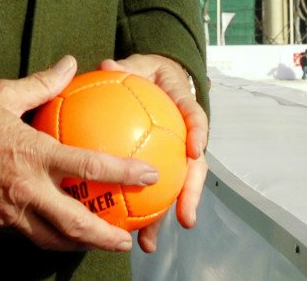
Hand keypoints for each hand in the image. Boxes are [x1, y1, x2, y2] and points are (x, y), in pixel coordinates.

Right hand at [0, 56, 156, 253]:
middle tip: (127, 239)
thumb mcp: (3, 93)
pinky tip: (58, 236)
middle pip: (74, 224)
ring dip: (78, 245)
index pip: (88, 167)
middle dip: (105, 236)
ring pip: (51, 240)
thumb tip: (71, 64)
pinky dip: (48, 239)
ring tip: (97, 244)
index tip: (150, 176)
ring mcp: (7, 211)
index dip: (123, 173)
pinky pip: (26, 237)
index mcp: (33, 154)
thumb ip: (43, 83)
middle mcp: (24, 189)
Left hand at [97, 54, 208, 253]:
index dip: (197, 133)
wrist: (160, 80)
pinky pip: (154, 189)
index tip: (195, 150)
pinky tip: (124, 232)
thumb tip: (108, 66)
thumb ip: (126, 67)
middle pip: (194, 167)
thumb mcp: (140, 65)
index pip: (196, 117)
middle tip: (185, 217)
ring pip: (176, 186)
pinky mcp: (162, 167)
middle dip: (191, 193)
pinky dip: (142, 212)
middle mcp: (186, 136)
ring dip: (165, 215)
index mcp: (184, 106)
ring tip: (149, 241)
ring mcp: (177, 155)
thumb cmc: (150, 73)